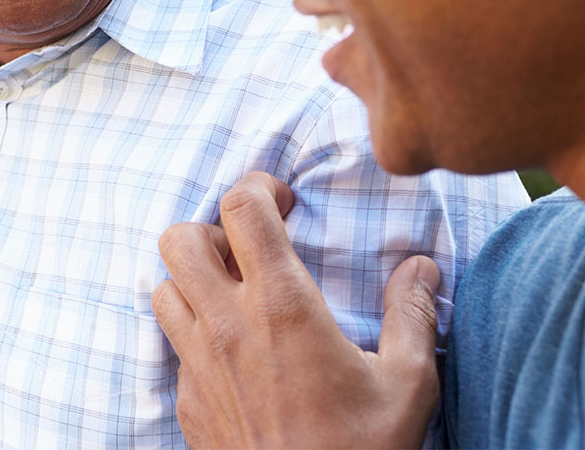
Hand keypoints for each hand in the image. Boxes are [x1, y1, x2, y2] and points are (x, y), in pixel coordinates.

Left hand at [152, 171, 440, 447]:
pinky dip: (193, 328)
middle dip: (210, 228)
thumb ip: (413, 316)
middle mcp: (226, 325)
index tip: (283, 200)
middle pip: (178, 237)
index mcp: (280, 306)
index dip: (257, 187)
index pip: (240, 208)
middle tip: (250, 247)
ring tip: (234, 291)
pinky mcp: (186, 398)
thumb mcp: (408, 384)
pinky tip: (233, 348)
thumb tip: (422, 268)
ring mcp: (197, 362)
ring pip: (162, 286)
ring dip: (192, 277)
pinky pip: (172, 341)